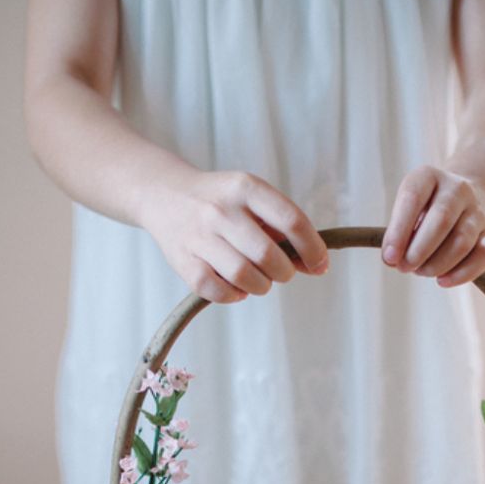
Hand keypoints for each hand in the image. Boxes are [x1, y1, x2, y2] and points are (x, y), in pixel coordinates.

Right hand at [141, 166, 329, 303]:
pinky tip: (236, 287)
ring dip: (261, 286)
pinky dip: (235, 295)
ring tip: (259, 280)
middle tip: (280, 272)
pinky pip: (219, 291)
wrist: (164, 195)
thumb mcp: (253, 201)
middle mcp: (220, 209)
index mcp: (245, 187)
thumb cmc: (222, 203)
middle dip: (284, 272)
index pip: (291, 220)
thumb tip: (317, 265)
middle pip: (268, 255)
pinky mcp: (183, 261)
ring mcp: (199, 236)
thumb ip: (283, 230)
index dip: (312, 248)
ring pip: (245, 276)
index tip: (320, 264)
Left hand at [381, 165, 484, 286]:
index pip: (413, 198)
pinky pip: (482, 257)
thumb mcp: (410, 209)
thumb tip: (392, 260)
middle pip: (441, 220)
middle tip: (405, 268)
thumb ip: (399, 232)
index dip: (399, 231)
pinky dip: (461, 274)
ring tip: (422, 271)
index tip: (389, 258)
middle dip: (419, 251)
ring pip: (461, 242)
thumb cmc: (428, 209)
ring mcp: (477, 212)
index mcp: (430, 177)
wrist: (471, 196)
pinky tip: (443, 280)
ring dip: (437, 264)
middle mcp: (458, 190)